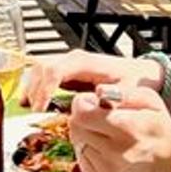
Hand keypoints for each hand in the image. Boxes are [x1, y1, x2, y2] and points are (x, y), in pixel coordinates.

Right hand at [17, 49, 157, 111]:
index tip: (40, 108)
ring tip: (28, 108)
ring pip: (39, 69)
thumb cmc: (134, 81)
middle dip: (34, 89)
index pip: (55, 70)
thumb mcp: (127, 92)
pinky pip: (44, 75)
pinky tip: (31, 102)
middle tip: (34, 112)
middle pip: (42, 67)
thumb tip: (90, 106)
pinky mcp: (67, 72)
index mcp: (86, 62)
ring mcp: (69, 64)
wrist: (141, 74)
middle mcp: (74, 59)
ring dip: (31, 87)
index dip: (44, 89)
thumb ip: (110, 100)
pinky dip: (35, 87)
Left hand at [66, 84, 170, 171]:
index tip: (93, 103)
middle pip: (75, 128)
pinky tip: (106, 149)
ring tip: (107, 135)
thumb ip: (122, 92)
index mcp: (127, 129)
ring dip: (86, 135)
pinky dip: (89, 151)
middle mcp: (116, 153)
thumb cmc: (158, 127)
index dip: (83, 104)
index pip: (82, 114)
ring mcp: (107, 171)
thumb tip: (97, 92)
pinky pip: (81, 159)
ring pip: (77, 143)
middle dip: (83, 118)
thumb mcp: (149, 100)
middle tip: (99, 118)